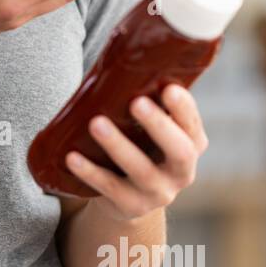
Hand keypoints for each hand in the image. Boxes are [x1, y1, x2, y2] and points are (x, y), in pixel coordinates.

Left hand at [63, 83, 207, 221]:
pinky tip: (72, 157)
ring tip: (96, 123)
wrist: (127, 197)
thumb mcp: (149, 129)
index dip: (184, 108)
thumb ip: (147, 102)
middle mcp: (182, 172)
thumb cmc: (139, 146)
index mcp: (191, 145)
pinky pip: (110, 189)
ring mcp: (159, 193)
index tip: (169, 88)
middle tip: (137, 102)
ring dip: (118, 145)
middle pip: (179, 151)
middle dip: (159, 126)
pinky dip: (90, 172)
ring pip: (141, 170)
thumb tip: (124, 60)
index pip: (193, 126)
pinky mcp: (131, 207)